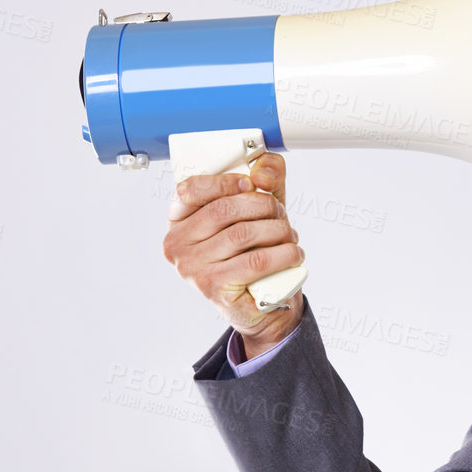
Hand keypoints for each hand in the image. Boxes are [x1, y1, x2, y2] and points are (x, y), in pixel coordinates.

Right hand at [163, 151, 304, 356]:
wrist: (262, 303)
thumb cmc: (253, 251)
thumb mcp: (258, 211)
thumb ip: (264, 181)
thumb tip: (265, 168)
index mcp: (179, 221)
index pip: (189, 189)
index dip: (223, 181)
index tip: (251, 184)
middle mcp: (178, 245)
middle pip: (223, 210)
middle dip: (263, 206)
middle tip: (281, 214)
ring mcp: (193, 269)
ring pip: (244, 235)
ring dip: (278, 231)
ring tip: (290, 236)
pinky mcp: (215, 289)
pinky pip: (257, 262)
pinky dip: (284, 254)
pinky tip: (293, 254)